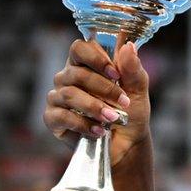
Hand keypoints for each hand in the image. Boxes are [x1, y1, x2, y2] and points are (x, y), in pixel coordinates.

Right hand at [43, 39, 151, 165]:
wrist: (127, 143)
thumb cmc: (130, 112)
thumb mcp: (137, 90)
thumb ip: (132, 69)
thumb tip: (128, 47)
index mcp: (86, 64)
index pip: (80, 48)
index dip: (95, 58)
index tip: (115, 74)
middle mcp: (67, 77)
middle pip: (76, 73)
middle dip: (103, 88)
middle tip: (123, 102)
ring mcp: (58, 97)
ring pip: (69, 94)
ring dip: (95, 107)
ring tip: (113, 118)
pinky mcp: (52, 118)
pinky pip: (62, 116)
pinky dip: (83, 124)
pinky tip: (99, 130)